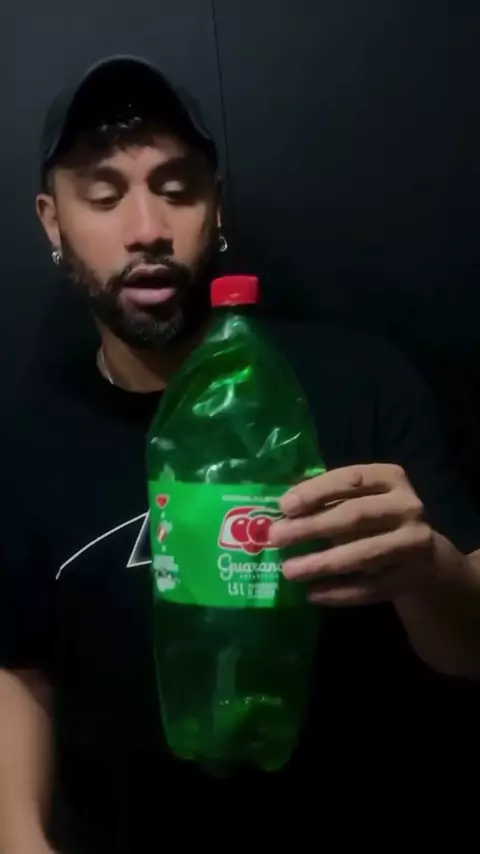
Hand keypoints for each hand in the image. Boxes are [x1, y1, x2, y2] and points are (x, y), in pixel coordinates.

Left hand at [270, 464, 436, 605]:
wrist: (426, 558)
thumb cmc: (378, 521)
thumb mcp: (361, 500)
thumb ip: (328, 502)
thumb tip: (281, 514)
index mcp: (391, 478)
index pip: (351, 479)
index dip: (316, 491)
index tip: (284, 506)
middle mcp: (408, 506)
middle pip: (355, 515)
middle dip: (312, 527)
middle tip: (277, 538)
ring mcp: (414, 543)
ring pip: (363, 554)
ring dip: (322, 563)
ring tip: (289, 571)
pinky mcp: (414, 577)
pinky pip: (371, 587)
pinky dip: (340, 592)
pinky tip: (313, 594)